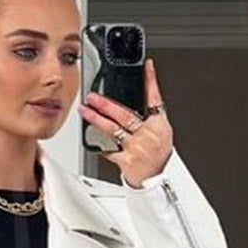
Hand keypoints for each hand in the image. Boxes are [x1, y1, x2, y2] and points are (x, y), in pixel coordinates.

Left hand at [78, 57, 173, 187]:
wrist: (156, 180)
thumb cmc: (158, 154)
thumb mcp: (162, 131)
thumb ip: (151, 115)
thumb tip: (137, 96)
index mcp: (159, 125)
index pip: (155, 99)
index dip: (151, 81)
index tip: (146, 66)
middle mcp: (147, 135)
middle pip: (124, 115)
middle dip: (106, 104)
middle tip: (92, 96)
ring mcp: (136, 148)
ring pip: (113, 130)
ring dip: (96, 119)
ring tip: (85, 111)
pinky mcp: (126, 161)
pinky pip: (109, 151)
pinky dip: (100, 145)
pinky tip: (90, 139)